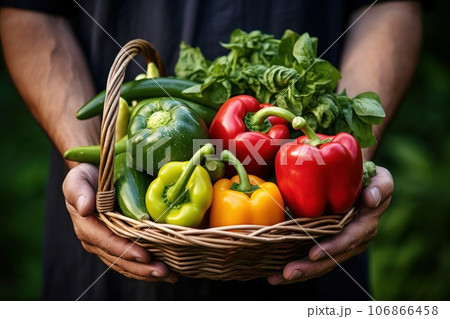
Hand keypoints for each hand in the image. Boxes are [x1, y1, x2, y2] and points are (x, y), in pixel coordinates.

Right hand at [62, 163, 177, 282]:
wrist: (94, 175)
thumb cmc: (87, 176)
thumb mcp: (78, 178)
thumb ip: (78, 191)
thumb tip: (85, 207)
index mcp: (86, 226)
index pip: (107, 242)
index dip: (125, 251)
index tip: (144, 256)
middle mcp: (96, 240)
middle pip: (119, 259)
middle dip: (141, 268)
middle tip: (163, 272)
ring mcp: (107, 244)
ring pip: (126, 264)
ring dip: (147, 272)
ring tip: (169, 275)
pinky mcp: (119, 243)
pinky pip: (132, 260)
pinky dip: (147, 266)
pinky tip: (165, 269)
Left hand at [267, 165, 393, 284]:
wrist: (359, 182)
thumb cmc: (369, 179)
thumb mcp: (381, 179)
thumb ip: (380, 188)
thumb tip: (370, 200)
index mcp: (365, 226)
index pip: (349, 239)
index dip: (332, 247)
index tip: (313, 253)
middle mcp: (352, 241)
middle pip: (331, 259)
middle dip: (309, 267)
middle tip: (287, 273)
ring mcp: (338, 246)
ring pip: (319, 263)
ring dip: (298, 271)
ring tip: (275, 278)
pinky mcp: (325, 244)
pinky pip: (310, 259)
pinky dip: (293, 265)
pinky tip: (273, 274)